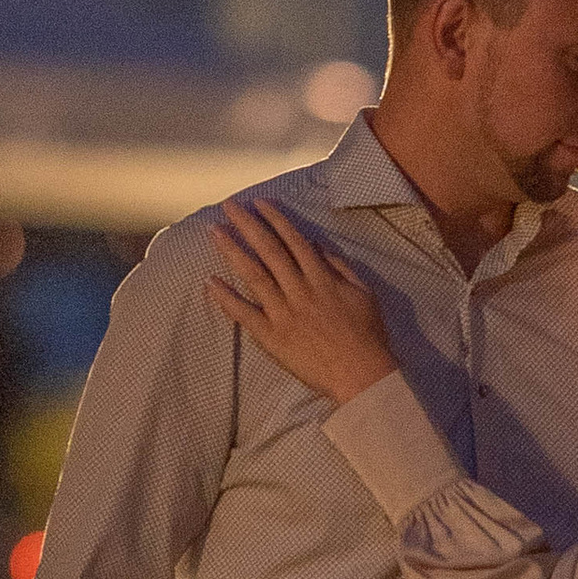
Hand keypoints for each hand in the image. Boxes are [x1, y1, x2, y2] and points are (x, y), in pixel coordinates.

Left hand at [206, 203, 396, 404]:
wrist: (361, 376)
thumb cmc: (367, 335)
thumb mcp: (364, 293)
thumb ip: (340, 267)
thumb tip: (318, 245)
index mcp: (321, 278)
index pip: (294, 241)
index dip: (275, 220)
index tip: (259, 203)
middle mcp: (299, 290)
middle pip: (269, 251)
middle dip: (248, 225)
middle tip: (228, 206)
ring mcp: (283, 313)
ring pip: (253, 276)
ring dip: (232, 252)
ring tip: (214, 232)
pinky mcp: (271, 337)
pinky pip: (244, 314)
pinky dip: (226, 298)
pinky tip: (210, 282)